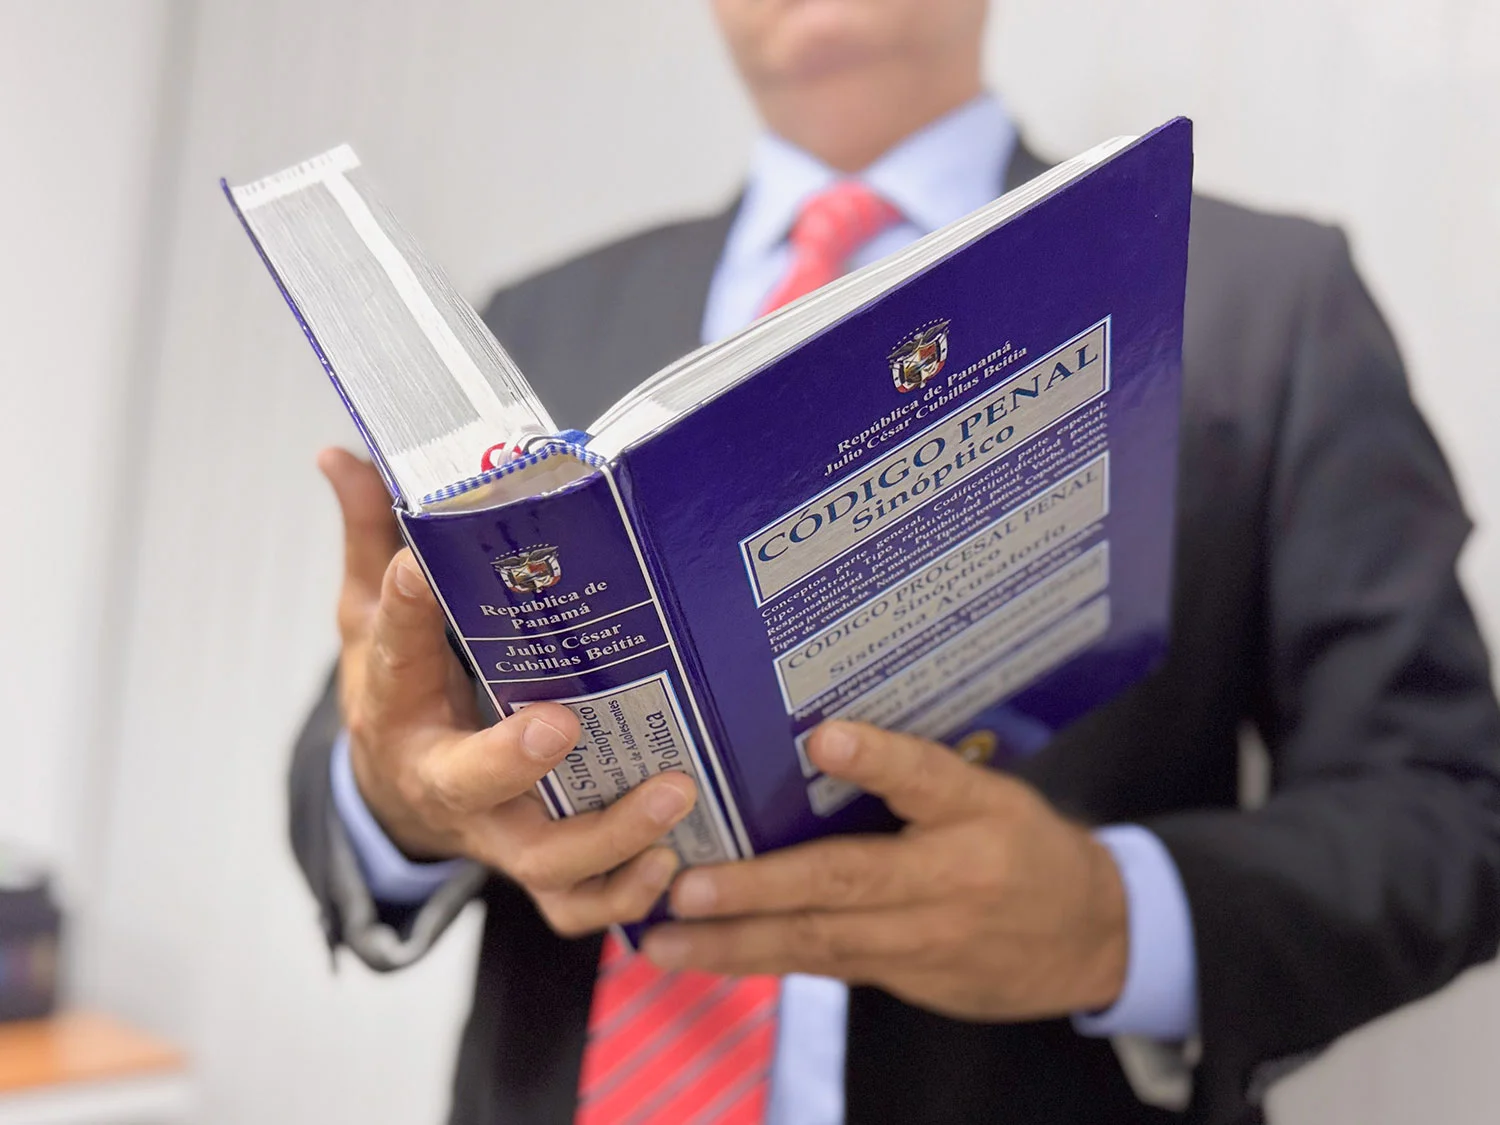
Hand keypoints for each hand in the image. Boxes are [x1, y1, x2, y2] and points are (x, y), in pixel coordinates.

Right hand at [319, 448, 698, 935]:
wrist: (398, 798)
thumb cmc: (402, 697)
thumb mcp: (368, 622)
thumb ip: (368, 540)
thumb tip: (341, 453)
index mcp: (396, 708)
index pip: (391, 655)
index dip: (403, 612)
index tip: (417, 564)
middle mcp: (442, 781)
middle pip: (467, 785)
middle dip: (510, 760)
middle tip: (563, 723)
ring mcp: (493, 835)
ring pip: (540, 861)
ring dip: (606, 838)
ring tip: (671, 792)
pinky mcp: (536, 874)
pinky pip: (574, 908)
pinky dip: (623, 897)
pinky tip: (673, 861)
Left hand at [641, 721, 1127, 1020]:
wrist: (1091, 938)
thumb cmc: (1023, 846)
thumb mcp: (990, 791)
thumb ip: (914, 774)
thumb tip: (819, 740)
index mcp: (977, 813)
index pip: (928, 778)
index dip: (879, 760)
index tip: (826, 739)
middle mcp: (951, 879)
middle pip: (848, 882)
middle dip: (760, 889)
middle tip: (687, 885)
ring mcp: (926, 940)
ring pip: (821, 942)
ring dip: (736, 943)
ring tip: (665, 939)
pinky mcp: (906, 979)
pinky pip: (824, 967)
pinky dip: (761, 962)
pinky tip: (704, 957)